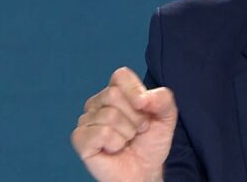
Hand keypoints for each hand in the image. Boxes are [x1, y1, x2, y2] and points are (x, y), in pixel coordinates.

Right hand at [71, 67, 177, 181]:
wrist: (144, 171)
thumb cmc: (150, 142)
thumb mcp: (166, 116)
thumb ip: (163, 98)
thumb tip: (143, 98)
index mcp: (116, 91)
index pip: (121, 75)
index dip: (136, 91)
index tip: (145, 108)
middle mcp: (97, 103)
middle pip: (113, 95)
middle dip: (135, 117)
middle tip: (137, 130)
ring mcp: (86, 120)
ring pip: (110, 116)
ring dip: (127, 133)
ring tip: (127, 141)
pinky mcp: (80, 139)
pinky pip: (101, 133)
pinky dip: (115, 143)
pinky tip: (114, 149)